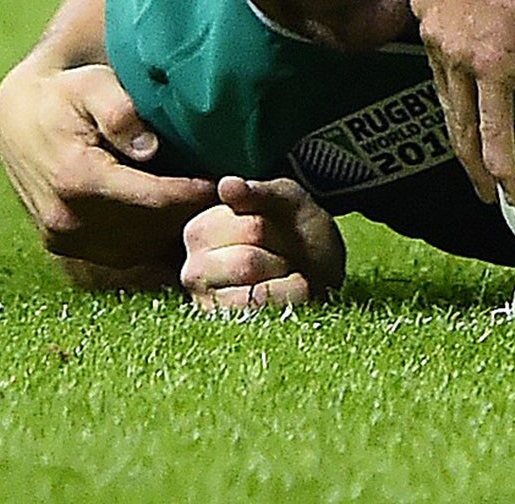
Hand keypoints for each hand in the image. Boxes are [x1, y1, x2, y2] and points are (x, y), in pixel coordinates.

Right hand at [0, 56, 217, 283]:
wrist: (20, 117)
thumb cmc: (67, 94)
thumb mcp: (93, 86)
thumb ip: (120, 111)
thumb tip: (149, 148)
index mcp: (77, 180)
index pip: (154, 199)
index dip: (196, 192)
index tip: (228, 181)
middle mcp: (66, 218)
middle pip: (150, 228)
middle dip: (192, 212)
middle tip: (229, 196)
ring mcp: (63, 237)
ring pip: (138, 247)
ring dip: (174, 230)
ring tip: (208, 205)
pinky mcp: (64, 244)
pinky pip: (120, 253)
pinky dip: (151, 240)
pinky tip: (175, 215)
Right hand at [179, 177, 344, 313]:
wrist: (320, 271)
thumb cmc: (298, 231)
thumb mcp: (289, 200)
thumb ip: (260, 191)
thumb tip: (227, 185)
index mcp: (201, 228)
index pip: (251, 229)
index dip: (278, 231)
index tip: (279, 230)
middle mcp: (193, 268)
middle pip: (248, 262)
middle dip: (281, 258)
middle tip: (285, 256)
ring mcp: (205, 303)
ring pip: (254, 293)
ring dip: (285, 281)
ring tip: (284, 275)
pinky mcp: (222, 329)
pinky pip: (261, 315)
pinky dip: (286, 301)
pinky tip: (285, 294)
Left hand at [410, 0, 514, 206]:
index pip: (435, 39)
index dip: (446, 69)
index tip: (460, 86)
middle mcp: (436, 22)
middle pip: (442, 86)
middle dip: (455, 123)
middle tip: (470, 152)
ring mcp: (460, 50)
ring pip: (459, 116)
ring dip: (470, 159)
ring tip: (484, 187)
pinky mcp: (493, 69)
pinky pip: (493, 126)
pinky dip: (498, 162)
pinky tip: (508, 188)